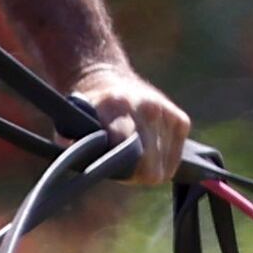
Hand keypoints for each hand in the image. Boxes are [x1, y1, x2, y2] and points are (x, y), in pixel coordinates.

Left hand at [71, 58, 192, 186]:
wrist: (105, 78)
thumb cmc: (88, 110)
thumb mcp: (72, 123)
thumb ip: (71, 142)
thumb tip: (73, 154)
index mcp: (117, 106)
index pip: (130, 152)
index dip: (124, 170)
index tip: (115, 170)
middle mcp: (147, 107)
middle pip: (150, 165)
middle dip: (137, 174)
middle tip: (123, 167)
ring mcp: (166, 112)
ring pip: (165, 165)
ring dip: (150, 168)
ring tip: (134, 156)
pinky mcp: (181, 120)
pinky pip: (176, 158)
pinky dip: (164, 161)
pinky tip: (149, 151)